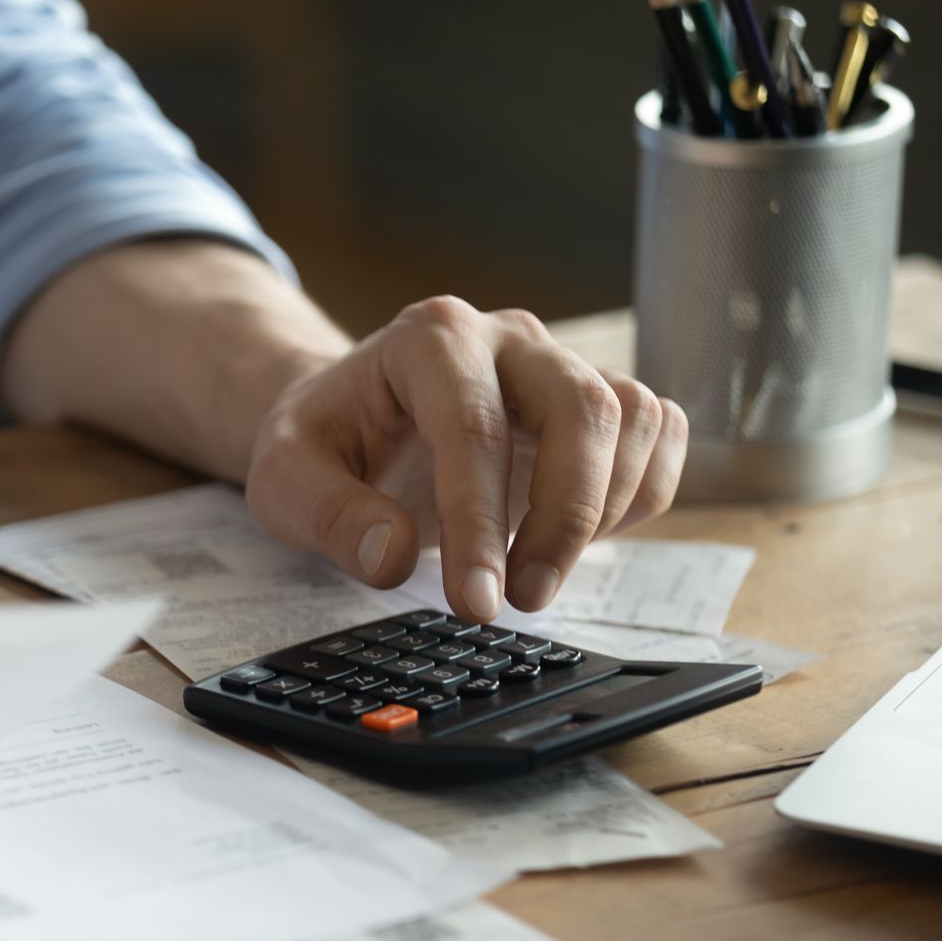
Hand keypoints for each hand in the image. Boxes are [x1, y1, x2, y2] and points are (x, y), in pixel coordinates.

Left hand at [244, 297, 687, 621]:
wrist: (349, 416)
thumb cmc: (323, 442)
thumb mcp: (283, 479)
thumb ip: (327, 515)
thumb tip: (389, 558)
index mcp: (429, 338)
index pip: (475, 427)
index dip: (481, 524)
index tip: (476, 602)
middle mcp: (507, 337)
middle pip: (581, 409)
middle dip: (564, 519)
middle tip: (520, 601)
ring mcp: (559, 363)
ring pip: (632, 417)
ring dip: (604, 511)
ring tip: (536, 575)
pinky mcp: (595, 399)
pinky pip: (658, 435)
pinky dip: (640, 494)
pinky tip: (578, 539)